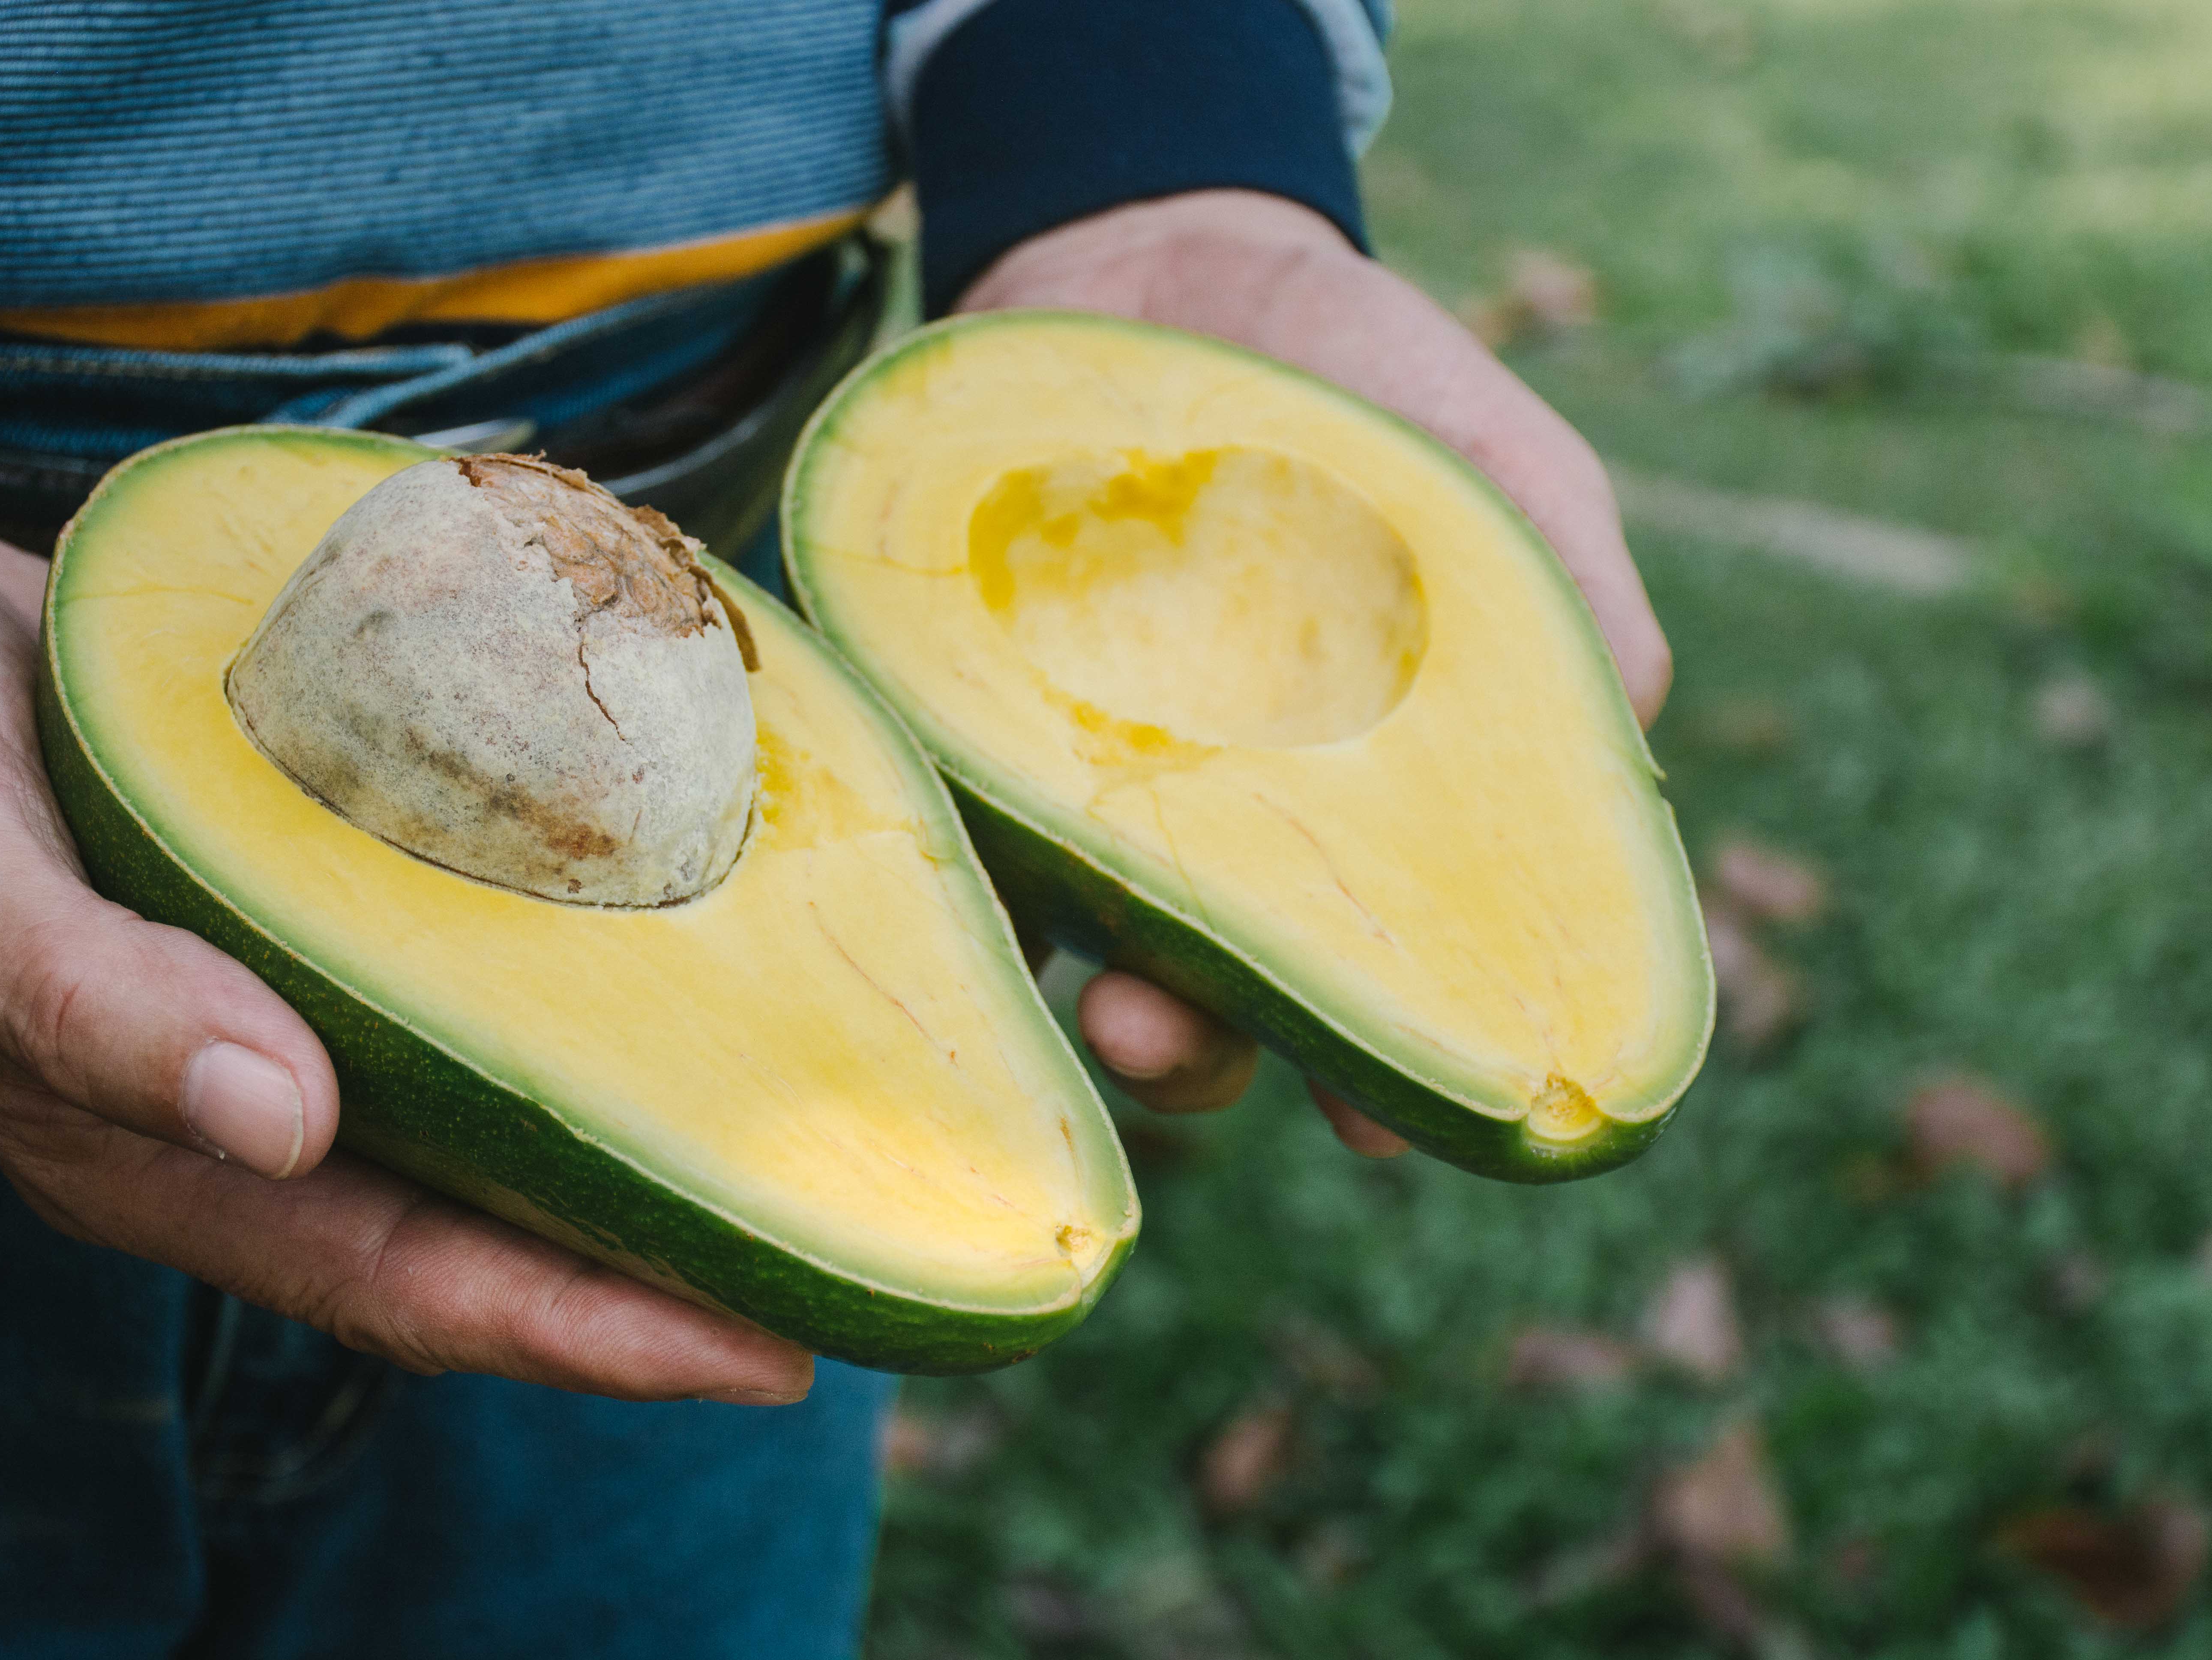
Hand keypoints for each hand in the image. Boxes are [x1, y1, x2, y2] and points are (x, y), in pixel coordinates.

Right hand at [0, 461, 810, 1403]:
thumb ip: (83, 1004)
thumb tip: (279, 1126)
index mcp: (152, 1142)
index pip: (405, 1281)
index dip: (584, 1330)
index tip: (762, 1350)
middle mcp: (236, 1104)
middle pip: (483, 1228)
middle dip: (658, 1269)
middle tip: (848, 1262)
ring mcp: (271, 1010)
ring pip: (488, 1121)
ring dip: (640, 1150)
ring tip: (808, 1151)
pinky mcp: (297, 909)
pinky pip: (460, 993)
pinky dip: (575, 1007)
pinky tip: (681, 979)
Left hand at [964, 189, 1674, 1156]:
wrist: (1164, 259)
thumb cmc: (1363, 387)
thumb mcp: (1492, 470)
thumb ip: (1564, 602)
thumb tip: (1625, 729)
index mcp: (1346, 805)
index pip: (1376, 974)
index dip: (1385, 1064)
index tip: (1382, 1124)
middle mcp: (1203, 820)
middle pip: (1205, 985)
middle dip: (1197, 1046)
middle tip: (1174, 1044)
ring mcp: (1069, 770)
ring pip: (1068, 926)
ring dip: (1073, 978)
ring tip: (1096, 996)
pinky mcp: (953, 704)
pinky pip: (939, 797)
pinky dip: (945, 840)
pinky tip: (955, 858)